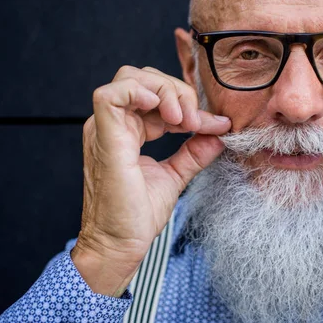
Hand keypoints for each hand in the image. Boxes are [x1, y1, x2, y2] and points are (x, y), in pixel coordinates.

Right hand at [71, 65, 230, 295]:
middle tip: (195, 122)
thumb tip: (219, 133)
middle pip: (143, 77)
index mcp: (127, 130)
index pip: (155, 93)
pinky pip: (111, 94)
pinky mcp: (103, 137)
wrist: (120, 245)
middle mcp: (114, 124)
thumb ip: (194, 152)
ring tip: (183, 121)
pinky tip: (169, 118)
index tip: (212, 125)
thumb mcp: (175, 175)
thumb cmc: (138, 216)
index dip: (186, 101)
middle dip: (177, 91)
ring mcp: (105, 128)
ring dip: (165, 91)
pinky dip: (143, 94)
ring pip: (130, 78)